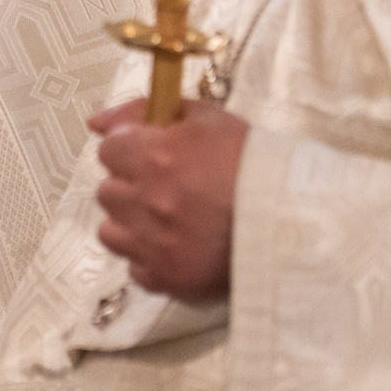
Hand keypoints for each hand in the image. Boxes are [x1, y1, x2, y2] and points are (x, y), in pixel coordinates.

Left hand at [90, 96, 249, 301]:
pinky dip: (150, 257)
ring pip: (111, 231)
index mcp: (155, 157)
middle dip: (129, 185)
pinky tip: (177, 246)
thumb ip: (146, 111)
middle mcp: (146, 202)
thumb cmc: (254, 164)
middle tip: (165, 186)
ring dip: (131, 222)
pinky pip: (136, 268)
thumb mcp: (207, 119)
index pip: (108, 149)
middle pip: (107, 191)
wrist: (294, 221)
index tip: (152, 154)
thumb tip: (95, 121)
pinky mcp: (166, 279)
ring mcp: (153, 245)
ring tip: (166, 219)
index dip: (130, 149)